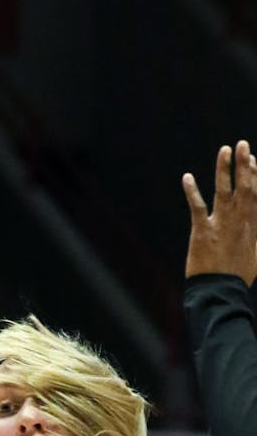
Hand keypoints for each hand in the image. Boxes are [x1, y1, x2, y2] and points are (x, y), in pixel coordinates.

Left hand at [183, 139, 256, 283]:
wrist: (221, 291)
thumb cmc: (237, 278)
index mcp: (252, 225)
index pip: (255, 193)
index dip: (254, 175)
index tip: (253, 159)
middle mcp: (239, 220)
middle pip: (244, 187)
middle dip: (244, 164)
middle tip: (242, 144)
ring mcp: (221, 224)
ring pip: (224, 191)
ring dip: (224, 169)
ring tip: (225, 150)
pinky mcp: (203, 231)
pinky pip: (197, 207)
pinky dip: (191, 191)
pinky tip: (186, 177)